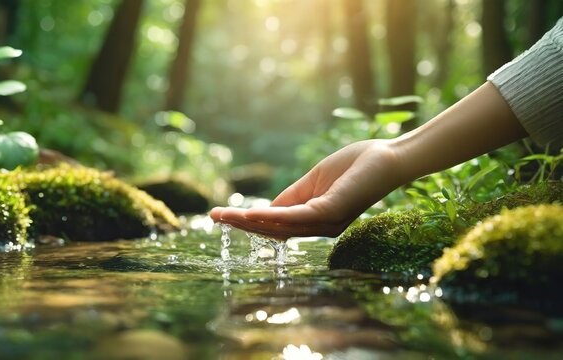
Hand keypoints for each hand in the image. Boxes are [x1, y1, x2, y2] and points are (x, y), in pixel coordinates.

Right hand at [210, 139, 404, 238]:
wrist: (387, 157)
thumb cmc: (354, 167)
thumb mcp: (314, 183)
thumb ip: (291, 197)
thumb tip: (264, 210)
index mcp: (315, 220)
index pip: (276, 226)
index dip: (248, 222)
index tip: (221, 215)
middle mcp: (320, 228)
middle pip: (273, 231)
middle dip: (241, 225)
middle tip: (213, 217)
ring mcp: (326, 223)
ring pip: (281, 227)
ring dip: (250, 222)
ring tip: (224, 216)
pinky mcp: (332, 212)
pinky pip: (296, 217)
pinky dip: (272, 216)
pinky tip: (252, 212)